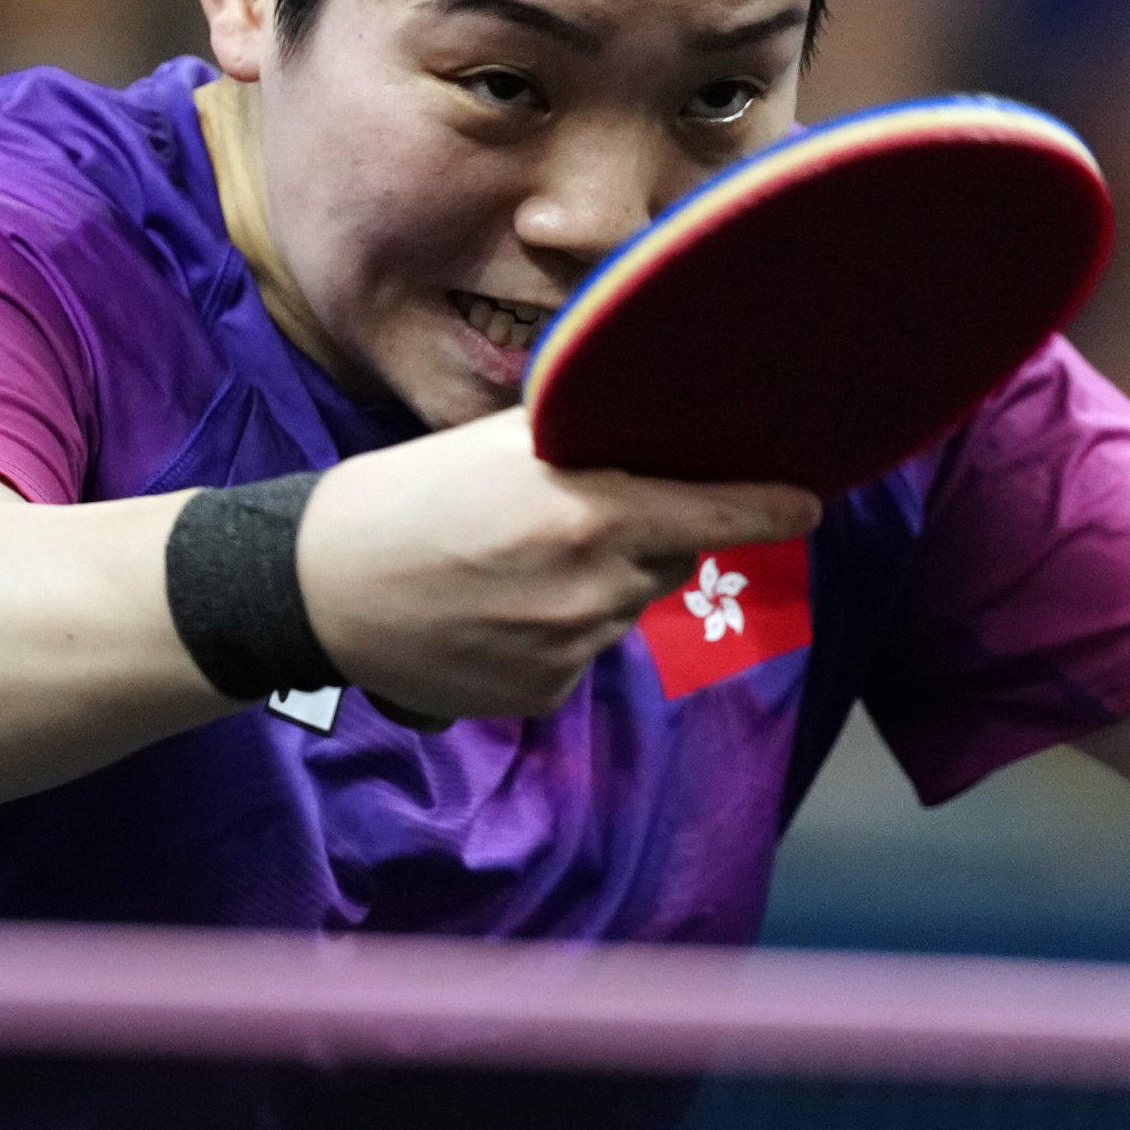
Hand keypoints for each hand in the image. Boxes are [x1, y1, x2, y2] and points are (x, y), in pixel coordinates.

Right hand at [296, 408, 818, 718]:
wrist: (320, 590)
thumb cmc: (406, 496)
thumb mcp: (497, 443)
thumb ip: (582, 440)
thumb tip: (652, 431)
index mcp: (590, 514)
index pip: (715, 515)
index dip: (770, 508)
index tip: (809, 503)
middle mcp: (593, 589)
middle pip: (668, 562)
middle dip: (645, 538)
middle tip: (570, 517)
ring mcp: (571, 651)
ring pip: (623, 611)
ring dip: (595, 587)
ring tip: (511, 567)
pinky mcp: (544, 698)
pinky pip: (581, 658)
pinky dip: (555, 635)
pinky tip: (494, 614)